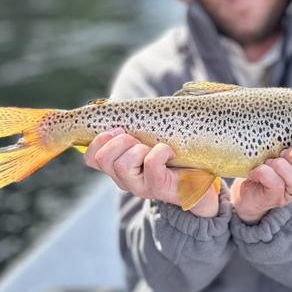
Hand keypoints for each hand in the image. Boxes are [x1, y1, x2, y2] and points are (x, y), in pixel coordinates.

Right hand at [84, 128, 218, 216]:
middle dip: (119, 140)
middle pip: (102, 159)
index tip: (116, 129)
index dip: (97, 140)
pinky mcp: (159, 188)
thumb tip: (115, 103)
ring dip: (138, 148)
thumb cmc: (173, 155)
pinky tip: (170, 152)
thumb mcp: (149, 140)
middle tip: (137, 139)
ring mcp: (140, 187)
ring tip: (153, 148)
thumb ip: (133, 128)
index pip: (90, 158)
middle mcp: (124, 180)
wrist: (201, 181)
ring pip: (121, 164)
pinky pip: (150, 163)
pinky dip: (160, 151)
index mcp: (118, 167)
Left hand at [230, 146, 291, 223]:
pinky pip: (275, 183)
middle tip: (284, 152)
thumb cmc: (268, 158)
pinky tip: (257, 170)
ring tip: (268, 162)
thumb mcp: (285, 145)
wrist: (244, 185)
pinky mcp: (274, 198)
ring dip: (279, 164)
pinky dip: (263, 171)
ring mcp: (291, 193)